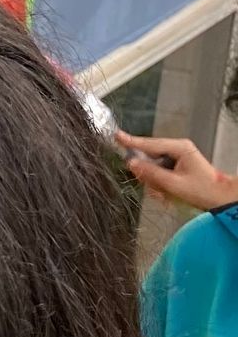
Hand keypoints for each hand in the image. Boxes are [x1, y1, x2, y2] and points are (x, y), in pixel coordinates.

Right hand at [115, 131, 237, 211]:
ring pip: (152, 167)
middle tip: (154, 187)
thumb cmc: (203, 190)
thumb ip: (151, 174)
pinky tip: (166, 194)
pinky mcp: (176, 166)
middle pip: (149, 156)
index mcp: (180, 148)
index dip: (131, 142)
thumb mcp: (174, 184)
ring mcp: (177, 157)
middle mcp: (178, 149)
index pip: (150, 143)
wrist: (220, 199)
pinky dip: (159, 185)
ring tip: (165, 194)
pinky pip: (158, 173)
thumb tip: (132, 164)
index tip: (117, 137)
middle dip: (148, 174)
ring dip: (154, 183)